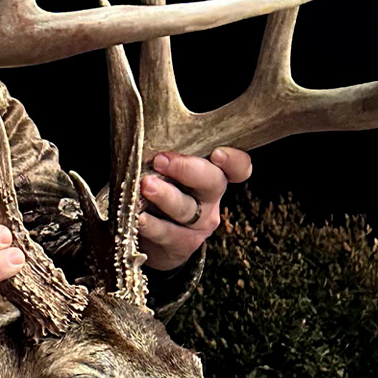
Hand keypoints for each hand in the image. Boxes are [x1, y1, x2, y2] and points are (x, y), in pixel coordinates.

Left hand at [137, 147, 251, 270]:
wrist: (153, 241)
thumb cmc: (159, 193)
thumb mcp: (167, 171)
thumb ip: (167, 155)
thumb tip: (148, 134)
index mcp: (212, 175)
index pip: (237, 167)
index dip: (233, 160)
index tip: (217, 153)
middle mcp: (211, 199)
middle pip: (212, 182)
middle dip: (187, 169)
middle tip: (161, 160)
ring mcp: (199, 223)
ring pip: (186, 208)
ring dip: (165, 196)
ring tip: (146, 186)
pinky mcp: (182, 244)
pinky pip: (167, 232)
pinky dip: (151, 224)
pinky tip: (139, 217)